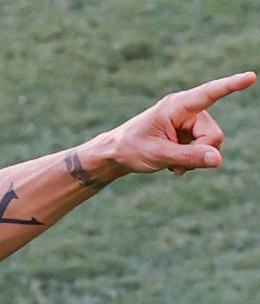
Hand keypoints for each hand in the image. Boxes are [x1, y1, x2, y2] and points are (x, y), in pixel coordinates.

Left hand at [107, 71, 255, 175]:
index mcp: (176, 106)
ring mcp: (190, 122)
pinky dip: (192, 161)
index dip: (231, 86)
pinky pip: (205, 150)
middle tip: (174, 163)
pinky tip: (174, 164)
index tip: (250, 77)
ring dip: (194, 159)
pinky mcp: (190, 133)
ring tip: (171, 163)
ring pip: (211, 145)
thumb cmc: (132, 148)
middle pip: (214, 135)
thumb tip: (217, 159)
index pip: (208, 94)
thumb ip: (188, 156)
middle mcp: (187, 110)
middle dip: (200, 153)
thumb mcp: (158, 155)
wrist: (118, 153)